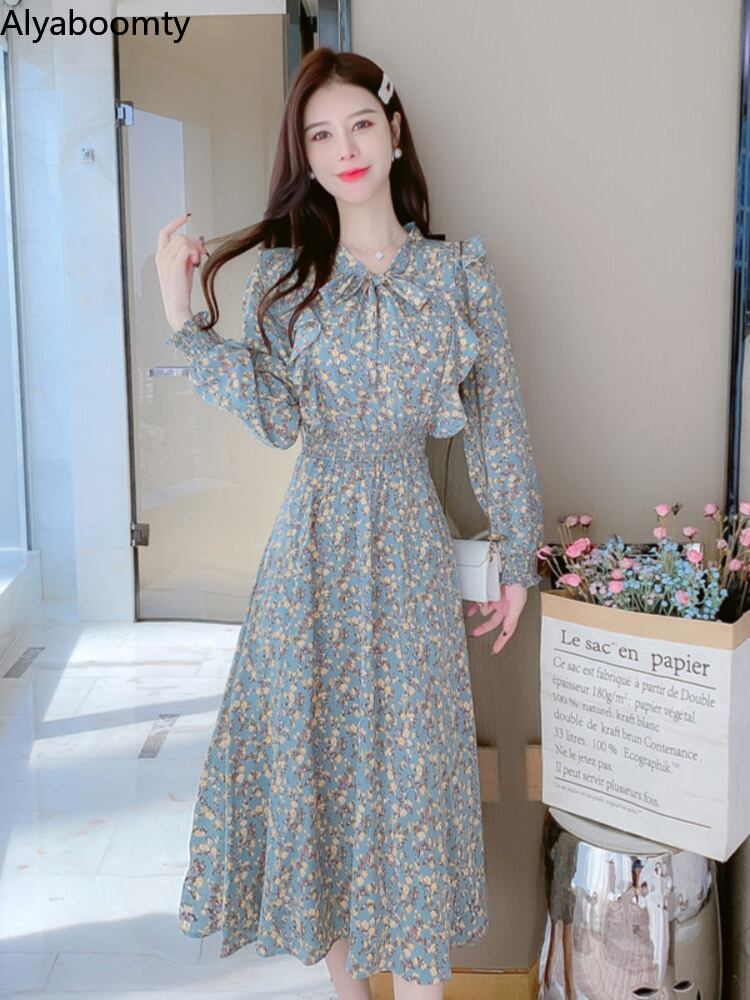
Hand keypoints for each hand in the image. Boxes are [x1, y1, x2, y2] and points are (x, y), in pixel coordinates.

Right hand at [155, 211, 208, 330]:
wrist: (177, 306)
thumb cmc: (181, 291)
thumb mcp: (184, 268)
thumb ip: (187, 255)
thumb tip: (198, 244)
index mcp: (161, 256)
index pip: (165, 232)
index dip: (175, 223)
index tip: (185, 217)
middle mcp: (161, 256)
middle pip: (179, 235)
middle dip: (194, 241)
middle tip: (202, 253)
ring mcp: (165, 260)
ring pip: (183, 239)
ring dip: (195, 247)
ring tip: (198, 261)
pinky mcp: (173, 265)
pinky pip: (186, 247)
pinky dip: (194, 252)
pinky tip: (196, 262)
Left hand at [465, 582, 527, 653]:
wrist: (514, 571)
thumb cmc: (519, 586)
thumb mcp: (517, 605)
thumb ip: (512, 618)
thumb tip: (507, 630)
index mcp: (511, 613)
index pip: (506, 631)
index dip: (501, 642)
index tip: (495, 650)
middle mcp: (503, 608)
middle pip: (492, 623)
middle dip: (483, 629)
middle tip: (475, 634)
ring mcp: (496, 601)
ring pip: (485, 611)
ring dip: (482, 609)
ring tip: (479, 607)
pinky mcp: (489, 593)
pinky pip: (480, 601)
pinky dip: (475, 606)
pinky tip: (470, 610)